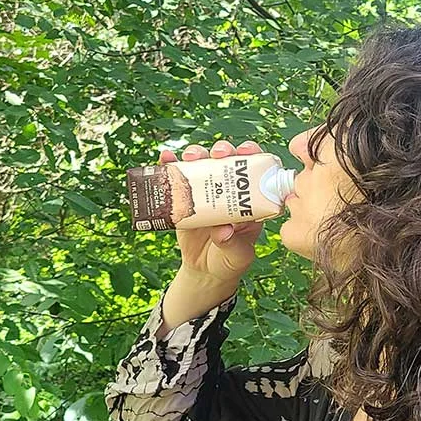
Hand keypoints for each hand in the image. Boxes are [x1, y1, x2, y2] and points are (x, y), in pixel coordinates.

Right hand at [158, 140, 265, 283]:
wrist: (204, 271)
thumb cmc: (229, 261)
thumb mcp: (237, 256)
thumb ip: (232, 244)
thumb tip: (223, 231)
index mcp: (250, 200)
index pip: (255, 171)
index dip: (253, 156)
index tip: (246, 151)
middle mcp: (229, 190)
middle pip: (228, 160)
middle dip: (223, 150)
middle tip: (218, 154)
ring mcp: (206, 192)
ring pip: (203, 163)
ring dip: (198, 153)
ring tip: (191, 156)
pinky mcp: (185, 198)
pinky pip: (177, 178)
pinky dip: (170, 165)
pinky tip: (165, 158)